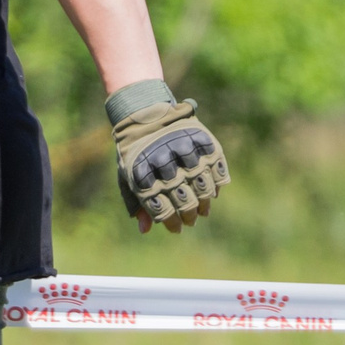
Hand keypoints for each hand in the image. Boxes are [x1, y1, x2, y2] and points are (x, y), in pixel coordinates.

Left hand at [111, 92, 228, 232]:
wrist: (145, 114)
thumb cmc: (136, 152)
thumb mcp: (128, 176)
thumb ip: (136, 202)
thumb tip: (145, 230)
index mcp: (142, 172)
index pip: (160, 208)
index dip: (171, 221)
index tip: (176, 228)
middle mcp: (164, 160)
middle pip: (183, 199)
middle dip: (189, 215)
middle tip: (191, 221)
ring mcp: (185, 149)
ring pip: (202, 185)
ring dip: (204, 203)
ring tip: (203, 211)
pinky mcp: (202, 139)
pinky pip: (217, 168)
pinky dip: (217, 183)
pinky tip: (213, 192)